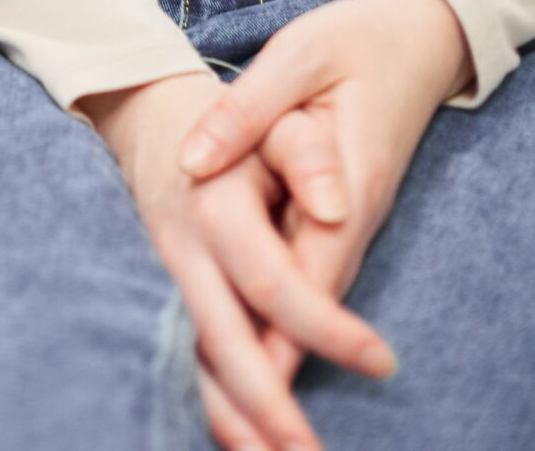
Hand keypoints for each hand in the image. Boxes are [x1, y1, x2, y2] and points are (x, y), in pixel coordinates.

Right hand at [83, 73, 394, 450]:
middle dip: (269, 407)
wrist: (151, 116)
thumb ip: (307, 155)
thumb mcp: (273, 116)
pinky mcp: (166, 298)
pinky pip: (189, 362)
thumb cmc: (233, 120)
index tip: (384, 362)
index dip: (328, 329)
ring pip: (197, 366)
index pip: (275, 284)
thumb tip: (337, 210)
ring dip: (235, 424)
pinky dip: (215, 407)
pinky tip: (245, 443)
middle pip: (225, 344)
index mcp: (216, 207)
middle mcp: (184, 253)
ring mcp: (168, 280)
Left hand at [176, 0, 470, 394]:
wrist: (418, 39)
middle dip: (282, 372)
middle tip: (260, 442)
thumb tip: (195, 160)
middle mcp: (349, 214)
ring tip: (252, 430)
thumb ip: (248, 111)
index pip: (310, 270)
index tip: (254, 386)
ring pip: (314, 298)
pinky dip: (287, 320)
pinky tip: (258, 358)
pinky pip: (314, 276)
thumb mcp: (298, 56)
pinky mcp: (340, 217)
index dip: (282, 331)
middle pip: (314, 304)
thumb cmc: (353, 44)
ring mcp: (348, 220)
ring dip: (283, 356)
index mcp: (343, 180)